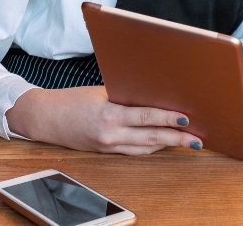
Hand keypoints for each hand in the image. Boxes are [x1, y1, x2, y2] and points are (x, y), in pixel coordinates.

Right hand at [5, 85, 201, 154]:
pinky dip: (151, 148)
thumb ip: (127, 95)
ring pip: (145, 149)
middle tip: (197, 139)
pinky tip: (164, 144)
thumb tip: (155, 94)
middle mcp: (110, 134)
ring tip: (188, 142)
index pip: (146, 117)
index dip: (168, 119)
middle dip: (177, 139)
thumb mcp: (101, 92)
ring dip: (167, 146)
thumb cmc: (72, 100)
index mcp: (109, 115)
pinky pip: (134, 152)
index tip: (187, 119)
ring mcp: (108, 146)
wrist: (45, 118)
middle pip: (151, 139)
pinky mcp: (105, 152)